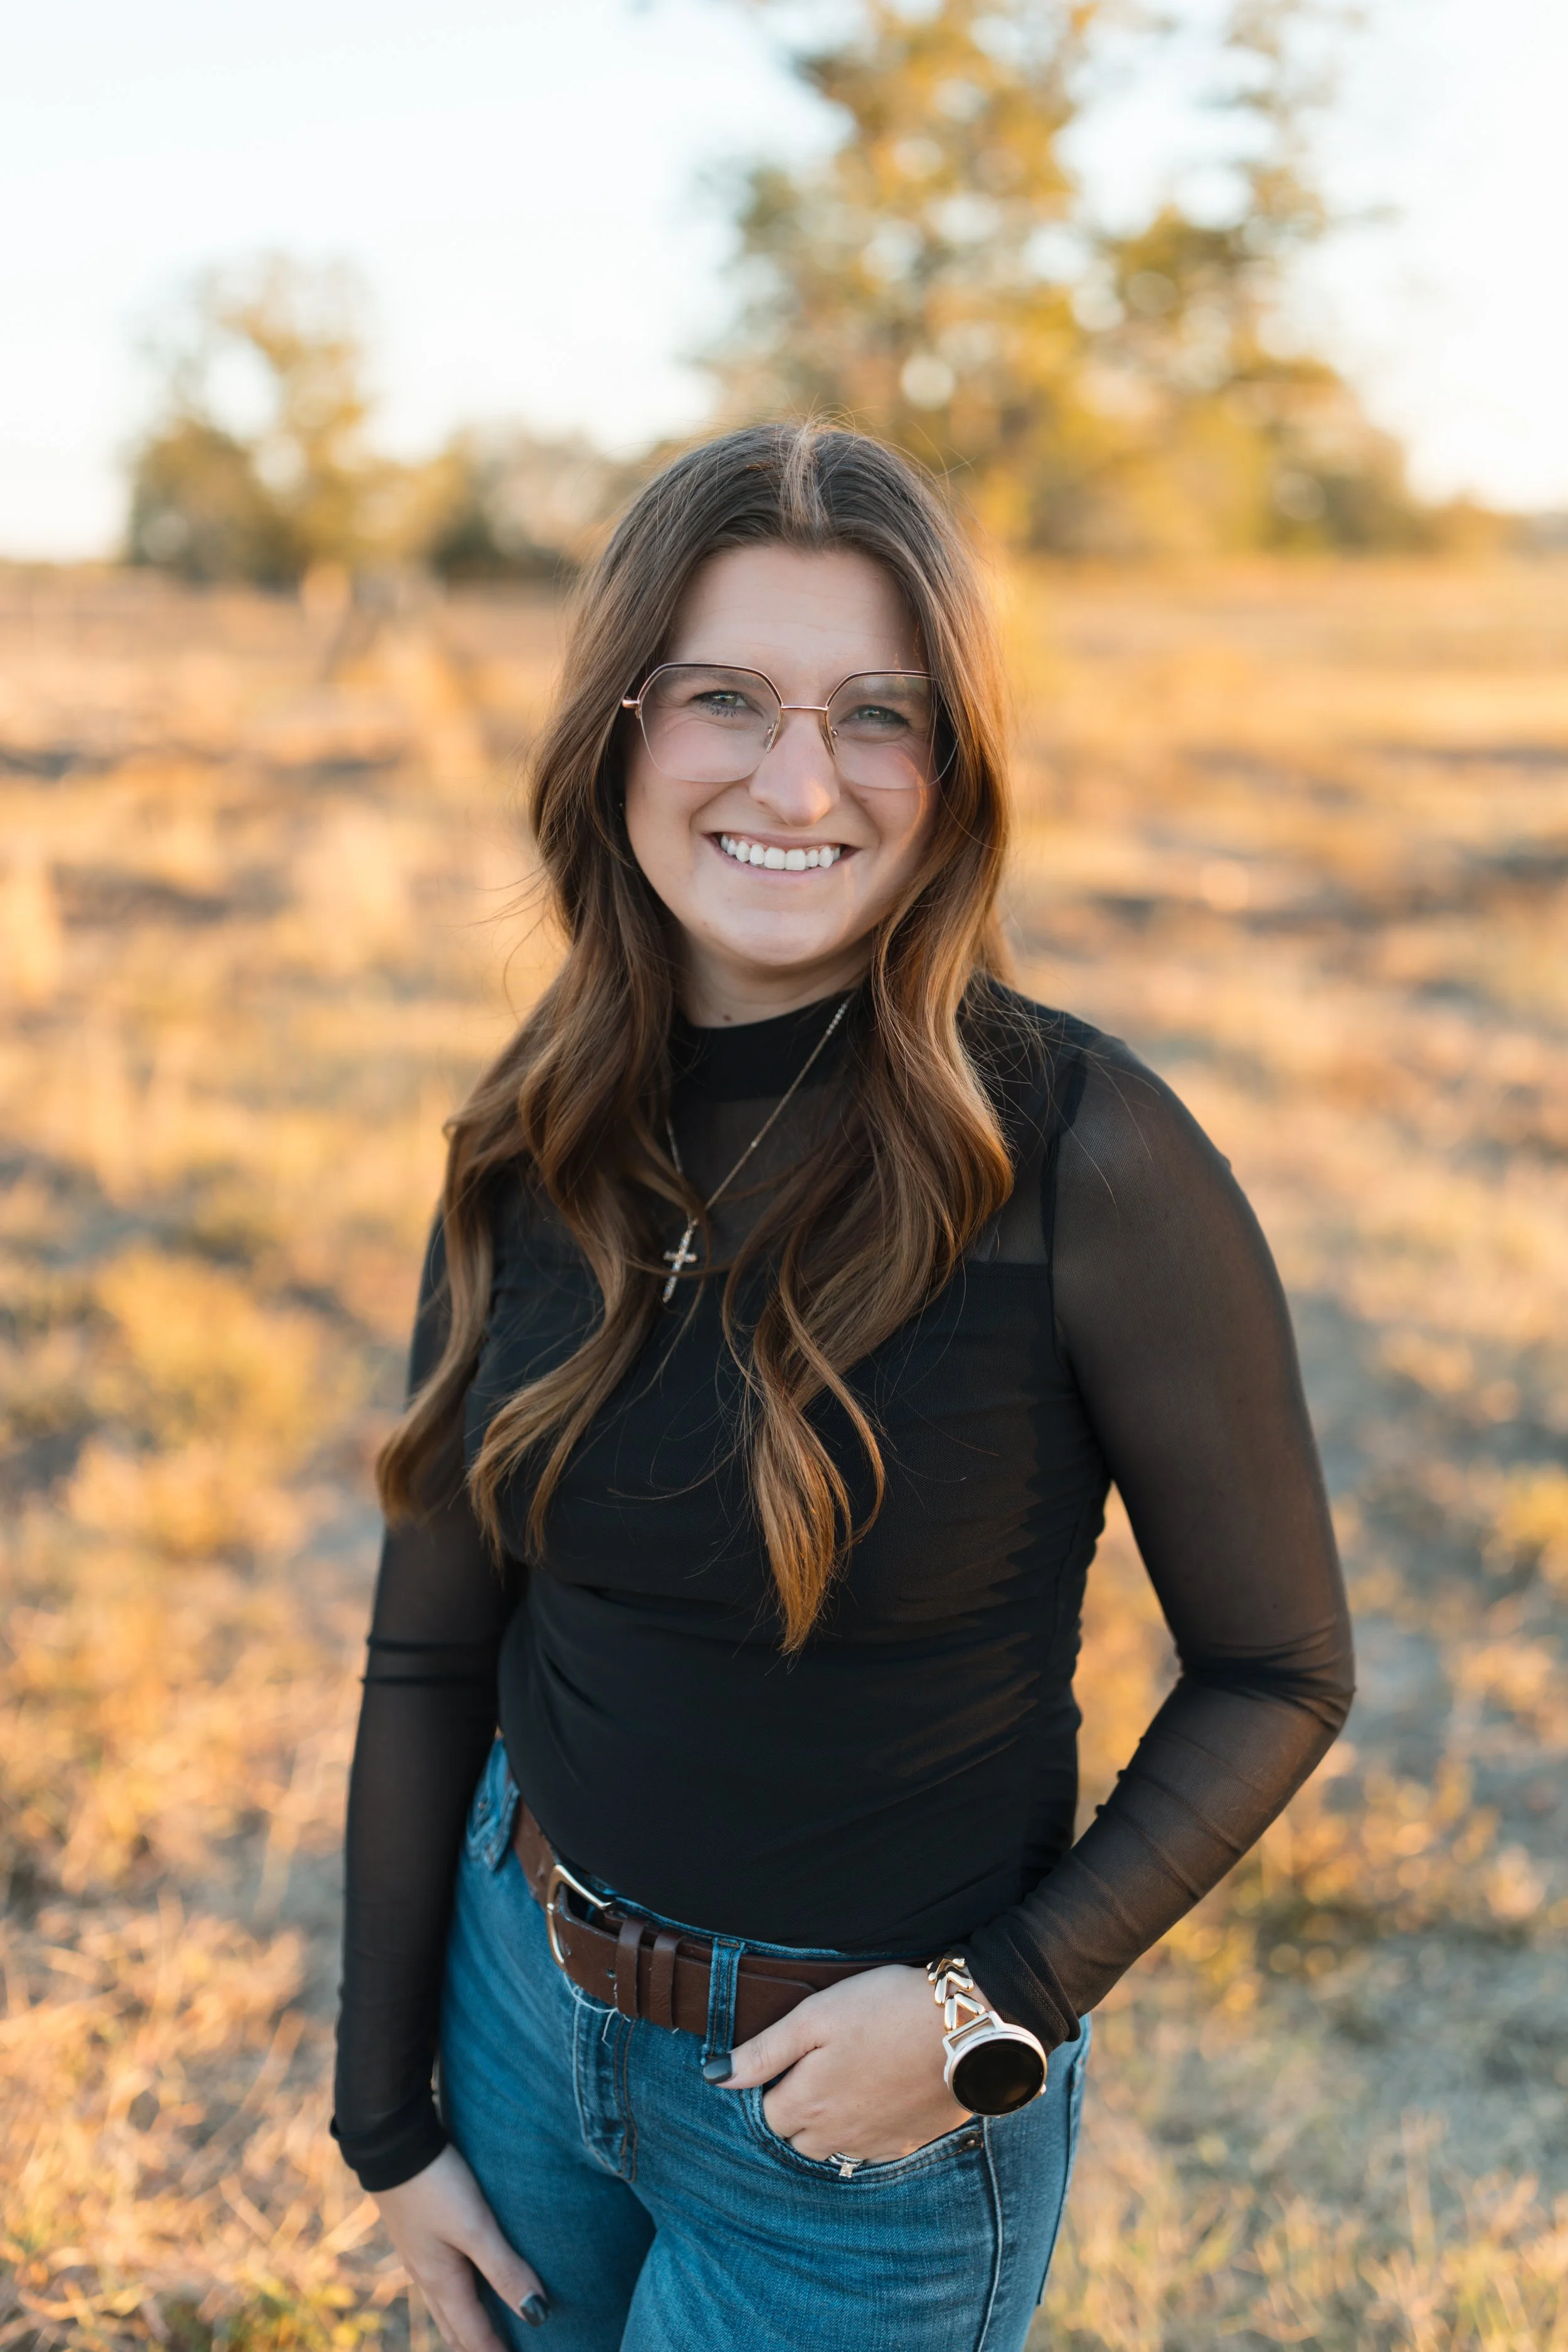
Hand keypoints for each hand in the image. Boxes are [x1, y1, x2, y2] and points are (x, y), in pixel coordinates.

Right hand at [374, 2144, 548, 2345]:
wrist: (391, 2143)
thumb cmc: (435, 2184)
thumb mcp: (474, 2226)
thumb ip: (504, 2269)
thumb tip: (537, 2315)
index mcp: (442, 2282)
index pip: (474, 2336)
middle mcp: (427, 2276)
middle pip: (456, 2328)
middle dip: (479, 2345)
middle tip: (506, 2350)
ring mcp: (419, 2255)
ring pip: (446, 2303)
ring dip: (469, 2321)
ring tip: (494, 2323)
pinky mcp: (419, 2233)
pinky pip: (441, 2279)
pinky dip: (460, 2292)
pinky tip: (471, 2274)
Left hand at [716, 1963, 970, 2163]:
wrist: (965, 2028)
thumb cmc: (885, 2009)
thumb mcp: (815, 2017)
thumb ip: (763, 2051)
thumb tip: (715, 2077)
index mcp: (807, 2104)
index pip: (765, 2114)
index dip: (770, 2085)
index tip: (789, 2057)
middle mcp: (836, 2136)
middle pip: (796, 2137)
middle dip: (795, 2110)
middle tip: (815, 2066)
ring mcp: (873, 2145)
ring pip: (832, 2148)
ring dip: (828, 2123)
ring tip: (845, 2079)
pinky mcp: (906, 2143)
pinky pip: (869, 2150)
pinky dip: (864, 2130)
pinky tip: (876, 2097)